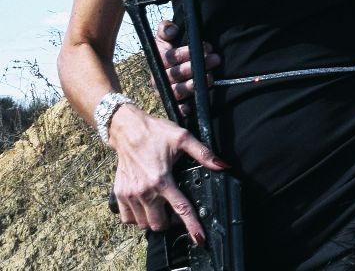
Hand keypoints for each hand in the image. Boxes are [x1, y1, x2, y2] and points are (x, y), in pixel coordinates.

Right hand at [107, 105, 224, 244]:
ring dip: (153, 220)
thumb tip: (222, 166)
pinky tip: (146, 206)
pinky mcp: (119, 194)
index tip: (199, 238)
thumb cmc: (155, 133)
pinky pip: (127, 218)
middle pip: (159, 224)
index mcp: (162, 180)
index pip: (181, 209)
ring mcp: (130, 195)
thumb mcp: (183, 138)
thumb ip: (204, 154)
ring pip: (143, 224)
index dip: (191, 226)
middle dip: (170, 222)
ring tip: (161, 206)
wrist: (127, 130)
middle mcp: (144, 191)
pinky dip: (137, 217)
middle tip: (176, 210)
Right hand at [155, 19, 219, 108]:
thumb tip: (171, 30)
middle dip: (195, 67)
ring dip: (193, 85)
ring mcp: (166, 91)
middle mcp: (160, 77)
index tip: (206, 47)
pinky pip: (176, 107)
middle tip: (215, 59)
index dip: (186, 53)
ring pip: (177, 91)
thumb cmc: (172, 48)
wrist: (174, 64)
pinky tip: (190, 108)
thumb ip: (165, 29)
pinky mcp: (173, 102)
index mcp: (159, 60)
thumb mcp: (166, 37)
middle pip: (175, 74)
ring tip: (210, 78)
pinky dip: (182, 109)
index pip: (169, 58)